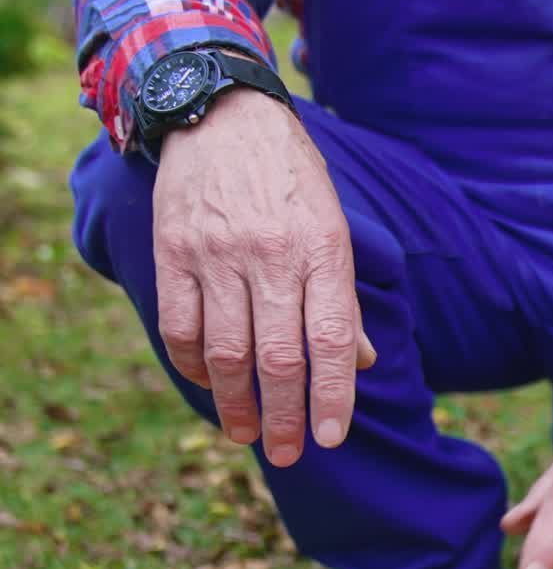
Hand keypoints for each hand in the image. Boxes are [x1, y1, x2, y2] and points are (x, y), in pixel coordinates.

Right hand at [152, 83, 375, 465]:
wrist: (223, 113)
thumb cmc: (293, 181)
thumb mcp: (336, 230)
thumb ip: (345, 299)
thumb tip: (364, 363)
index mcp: (323, 252)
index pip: (332, 341)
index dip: (333, 397)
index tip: (330, 440)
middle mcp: (271, 256)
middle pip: (279, 358)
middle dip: (284, 417)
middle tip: (287, 455)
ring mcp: (217, 254)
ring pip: (226, 351)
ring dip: (235, 403)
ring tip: (247, 434)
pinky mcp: (173, 250)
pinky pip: (181, 325)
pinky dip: (194, 365)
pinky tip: (209, 383)